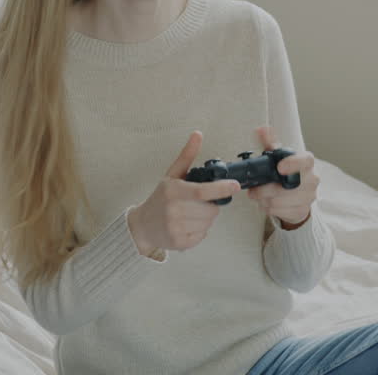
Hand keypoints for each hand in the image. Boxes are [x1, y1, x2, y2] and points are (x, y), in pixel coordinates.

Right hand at [127, 131, 240, 255]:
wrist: (142, 225)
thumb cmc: (160, 197)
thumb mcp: (171, 175)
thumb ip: (187, 156)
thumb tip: (198, 134)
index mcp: (173, 191)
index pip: (202, 191)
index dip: (221, 189)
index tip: (235, 186)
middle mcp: (173, 210)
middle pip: (210, 209)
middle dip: (211, 205)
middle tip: (199, 202)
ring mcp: (175, 228)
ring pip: (208, 223)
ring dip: (205, 218)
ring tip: (190, 214)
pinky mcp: (179, 243)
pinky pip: (202, 235)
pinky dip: (200, 230)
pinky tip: (187, 225)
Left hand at [246, 127, 318, 228]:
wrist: (297, 195)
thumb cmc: (285, 172)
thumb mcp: (277, 156)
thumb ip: (268, 142)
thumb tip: (260, 128)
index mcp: (306, 163)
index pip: (305, 161)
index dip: (293, 164)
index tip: (279, 168)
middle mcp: (312, 179)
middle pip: (289, 186)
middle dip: (266, 189)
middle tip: (253, 190)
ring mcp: (309, 197)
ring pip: (281, 201)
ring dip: (264, 200)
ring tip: (260, 196)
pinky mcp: (303, 211)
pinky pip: (280, 212)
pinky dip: (268, 208)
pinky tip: (266, 203)